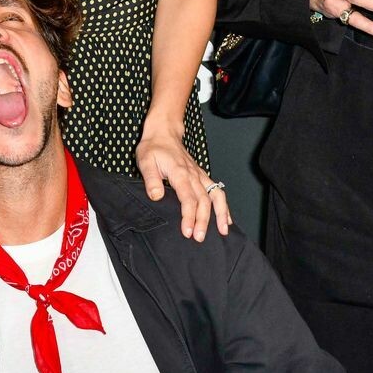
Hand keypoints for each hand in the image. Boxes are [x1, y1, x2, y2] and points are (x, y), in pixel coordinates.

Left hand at [136, 123, 230, 242]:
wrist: (164, 133)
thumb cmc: (153, 148)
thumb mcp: (145, 161)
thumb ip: (151, 179)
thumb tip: (156, 196)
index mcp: (180, 173)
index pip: (188, 199)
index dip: (189, 216)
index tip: (187, 232)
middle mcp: (194, 175)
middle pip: (204, 201)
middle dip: (204, 221)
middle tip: (199, 238)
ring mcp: (200, 175)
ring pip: (215, 196)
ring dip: (220, 214)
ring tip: (223, 231)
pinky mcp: (202, 176)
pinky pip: (217, 191)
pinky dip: (224, 206)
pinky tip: (226, 219)